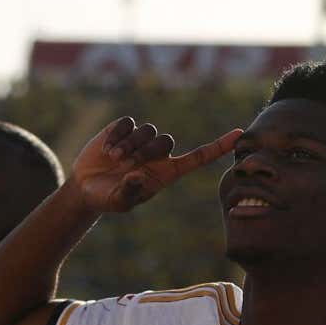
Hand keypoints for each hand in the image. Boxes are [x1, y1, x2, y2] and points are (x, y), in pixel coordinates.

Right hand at [70, 117, 241, 212]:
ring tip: (113, 159)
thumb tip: (137, 176)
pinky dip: (117, 135)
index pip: (198, 157)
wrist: (85, 187)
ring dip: (129, 144)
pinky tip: (106, 149)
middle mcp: (157, 154)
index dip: (218, 147)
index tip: (240, 135)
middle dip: (144, 151)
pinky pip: (127, 123)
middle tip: (125, 164)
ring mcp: (141, 140)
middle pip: (165, 140)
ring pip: (146, 130)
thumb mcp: (118, 201)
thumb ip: (129, 192)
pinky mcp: (123, 129)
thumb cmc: (107, 198)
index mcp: (166, 172)